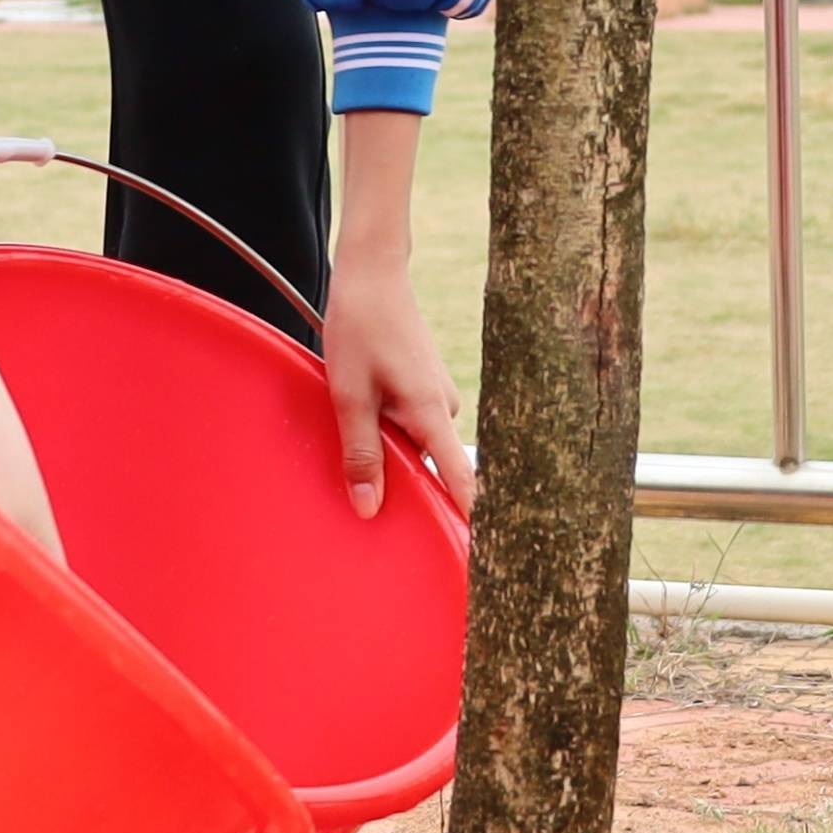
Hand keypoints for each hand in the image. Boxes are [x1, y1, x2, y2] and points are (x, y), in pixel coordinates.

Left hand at [322, 106, 465, 520]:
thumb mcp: (348, 395)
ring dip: (392, 450)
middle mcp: (445, 408)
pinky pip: (415, 425)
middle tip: (378, 499)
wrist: (372, 274)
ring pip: (419, 444)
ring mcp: (439, 396)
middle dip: (408, 484)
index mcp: (430, 414)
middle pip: (433, 466)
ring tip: (358, 424)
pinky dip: (393, 430)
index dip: (474, 521)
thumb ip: (360, 454)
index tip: (484, 558)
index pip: (462, 481)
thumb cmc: (359, 329)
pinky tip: (365, 412)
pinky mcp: (428, 387)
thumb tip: (370, 509)